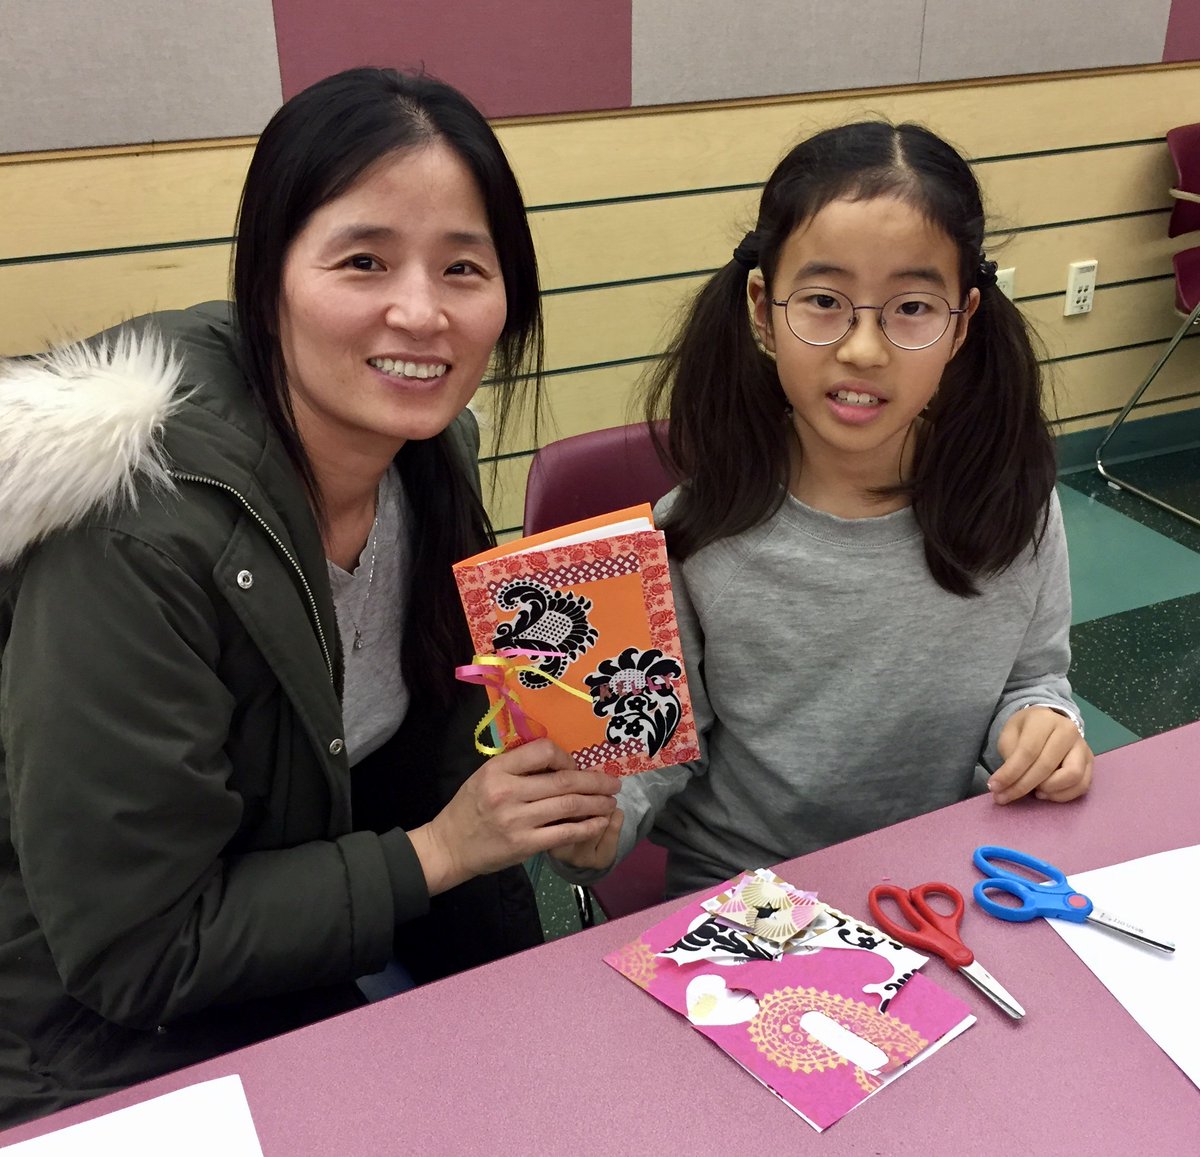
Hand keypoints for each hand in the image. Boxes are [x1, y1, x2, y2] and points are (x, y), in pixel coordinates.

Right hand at [408, 739, 619, 894]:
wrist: (449, 846)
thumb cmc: (469, 808)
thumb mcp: (485, 776)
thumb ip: (517, 767)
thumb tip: (558, 762)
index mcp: (498, 769)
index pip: (543, 751)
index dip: (567, 757)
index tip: (576, 766)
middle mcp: (508, 792)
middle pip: (564, 781)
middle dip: (595, 781)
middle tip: (614, 782)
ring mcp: (517, 820)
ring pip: (569, 806)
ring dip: (597, 803)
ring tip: (611, 801)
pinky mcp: (524, 844)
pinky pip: (565, 833)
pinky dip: (587, 827)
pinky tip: (600, 823)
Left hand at [989, 707, 1093, 804]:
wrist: (1048, 723)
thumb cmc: (1025, 730)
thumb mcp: (1010, 735)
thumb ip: (1010, 756)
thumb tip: (1007, 784)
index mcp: (1043, 719)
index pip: (1027, 751)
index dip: (1010, 773)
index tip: (994, 787)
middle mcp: (1068, 730)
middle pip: (1047, 765)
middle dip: (1023, 786)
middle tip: (1004, 797)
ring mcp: (1082, 746)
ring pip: (1072, 776)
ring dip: (1049, 791)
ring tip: (1034, 792)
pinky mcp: (1090, 761)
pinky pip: (1083, 785)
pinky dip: (1063, 795)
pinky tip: (1046, 794)